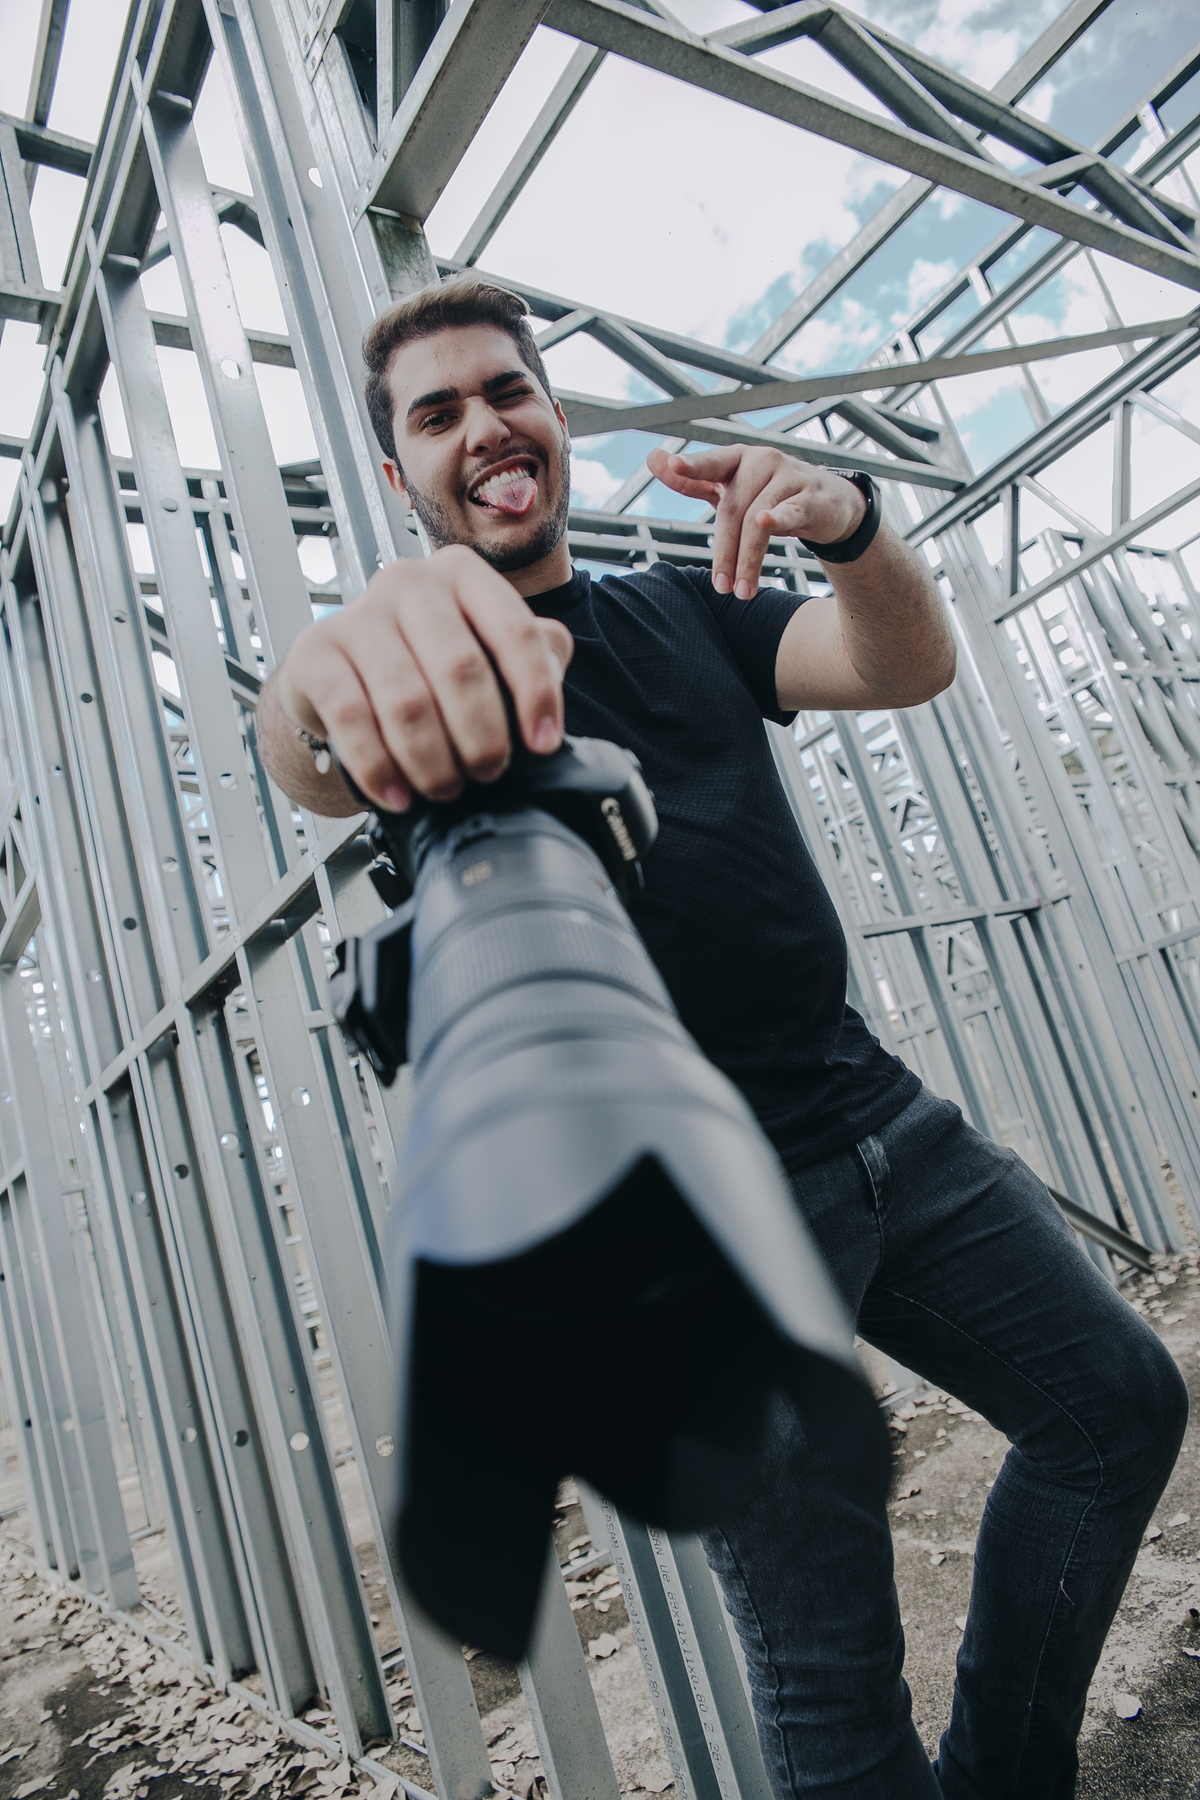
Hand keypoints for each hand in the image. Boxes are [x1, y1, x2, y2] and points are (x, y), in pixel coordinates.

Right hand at [274, 545, 573, 810]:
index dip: (536, 694)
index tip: (543, 745)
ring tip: (444, 788)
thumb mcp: (488, 649)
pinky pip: (352, 720)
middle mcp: (409, 582)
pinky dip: (379, 768)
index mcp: (463, 575)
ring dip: (432, 761)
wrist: (341, 678)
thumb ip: (535, 658)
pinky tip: (398, 794)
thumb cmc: (425, 663)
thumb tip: (551, 699)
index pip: (515, 631)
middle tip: (487, 773)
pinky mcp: (315, 652)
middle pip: (460, 669)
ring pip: (407, 702)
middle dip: (482, 737)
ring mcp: (358, 614)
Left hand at [647, 445, 865, 598]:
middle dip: (725, 552)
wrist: (828, 503)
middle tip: (721, 587)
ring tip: (742, 591)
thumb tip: (653, 458)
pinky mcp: (812, 496)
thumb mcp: (732, 487)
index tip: (675, 465)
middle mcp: (763, 461)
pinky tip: (765, 524)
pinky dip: (777, 518)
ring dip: (748, 559)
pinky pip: (791, 511)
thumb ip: (693, 480)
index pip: (713, 462)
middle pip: (733, 508)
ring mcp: (790, 476)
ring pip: (758, 520)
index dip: (694, 465)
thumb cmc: (771, 494)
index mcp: (739, 459)